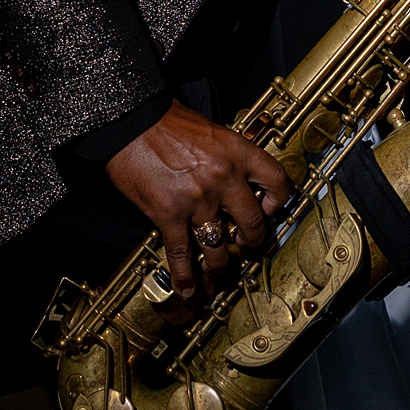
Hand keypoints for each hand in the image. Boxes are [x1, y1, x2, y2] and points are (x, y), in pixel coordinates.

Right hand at [107, 99, 288, 295]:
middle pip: (253, 223)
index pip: (278, 181)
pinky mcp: (169, 214)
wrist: (130, 122)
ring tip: (215, 265)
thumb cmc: (167, 122)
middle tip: (244, 243)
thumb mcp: (210, 131)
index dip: (278, 201)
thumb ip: (227, 156)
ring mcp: (198, 199)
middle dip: (250, 240)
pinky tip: (188, 288)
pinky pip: (182, 254)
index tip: (271, 210)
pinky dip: (185, 276)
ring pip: (219, 247)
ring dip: (218, 261)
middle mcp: (223, 177)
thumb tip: (237, 180)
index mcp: (238, 152)